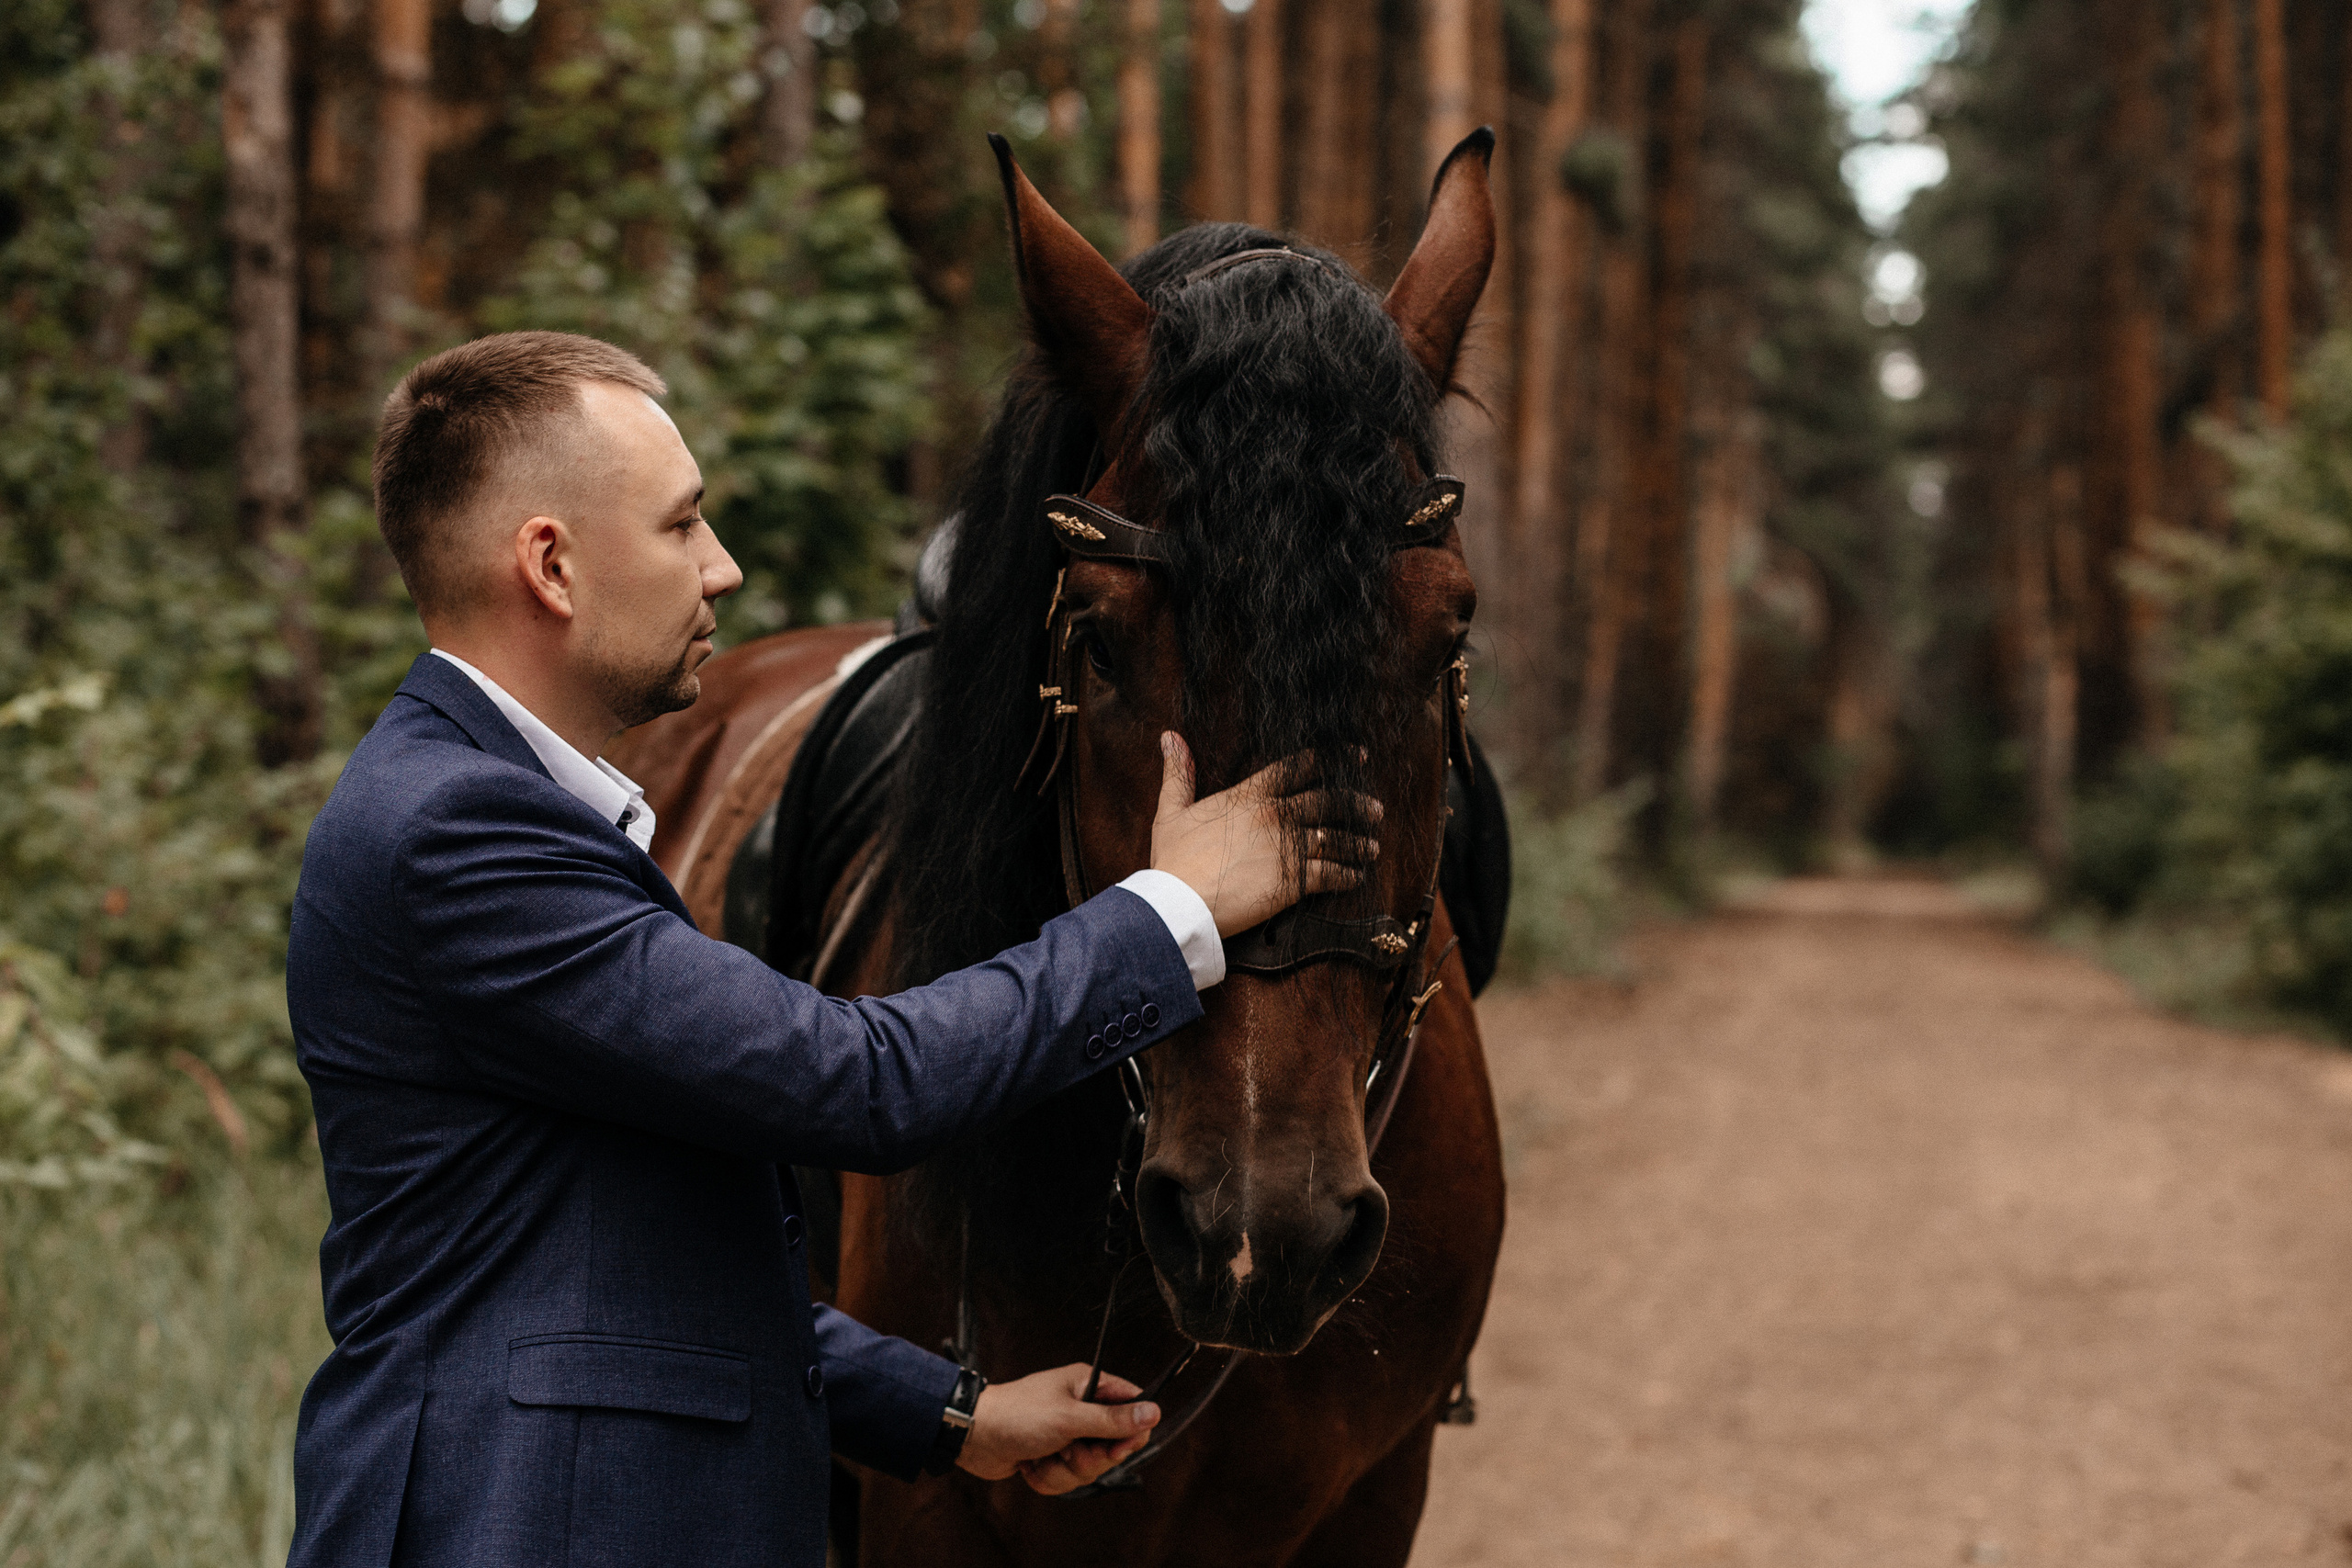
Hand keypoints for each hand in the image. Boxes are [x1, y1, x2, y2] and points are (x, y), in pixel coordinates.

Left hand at [955, 1364, 1159, 1494]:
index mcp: (1088, 1386)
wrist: (972, 1435)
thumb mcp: (1070, 1417)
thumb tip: (1153, 1413)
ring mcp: (1066, 1434)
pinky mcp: (1051, 1456)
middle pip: (1112, 1446)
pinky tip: (1031, 1465)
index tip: (1117, 1448)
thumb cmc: (1017, 1414)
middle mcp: (1080, 1409)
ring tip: (1043, 1455)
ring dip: (1064, 1470)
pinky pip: (1067, 1479)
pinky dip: (1048, 1478)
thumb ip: (1113, 1420)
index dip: (1130, 1432)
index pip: (1131, 1408)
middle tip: (1068, 1450)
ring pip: (1089, 1468)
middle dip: (1088, 1458)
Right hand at [1149, 733, 1381, 937]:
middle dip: (1356, 804)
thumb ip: (1179, 773)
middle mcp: (1275, 814)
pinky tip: (1356, 877)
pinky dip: (1348, 875)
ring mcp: (1287, 847)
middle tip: (1375, 808)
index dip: (1332, 758)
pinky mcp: (1294, 880)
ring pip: (1335, 838)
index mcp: (1249, 794)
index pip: (1298, 767)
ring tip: (1372, 846)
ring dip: (1358, 842)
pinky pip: (1331, 874)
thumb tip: (1170, 736)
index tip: (1356, 755)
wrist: (1179, 902)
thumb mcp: (1171, 811)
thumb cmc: (1173, 860)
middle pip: (1328, 801)